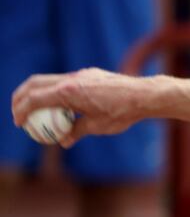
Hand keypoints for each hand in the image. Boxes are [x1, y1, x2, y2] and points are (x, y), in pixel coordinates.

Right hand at [12, 68, 147, 147]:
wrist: (144, 95)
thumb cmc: (121, 112)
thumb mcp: (96, 127)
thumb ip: (75, 132)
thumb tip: (63, 141)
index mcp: (68, 92)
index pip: (34, 99)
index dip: (21, 110)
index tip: (18, 123)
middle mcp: (71, 79)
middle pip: (35, 84)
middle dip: (21, 97)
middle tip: (18, 113)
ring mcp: (81, 75)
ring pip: (50, 80)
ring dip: (38, 93)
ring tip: (36, 110)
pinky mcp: (90, 74)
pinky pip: (65, 81)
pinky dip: (56, 92)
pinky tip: (62, 106)